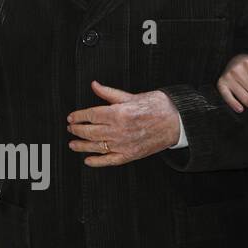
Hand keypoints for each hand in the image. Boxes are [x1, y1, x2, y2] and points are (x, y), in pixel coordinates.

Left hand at [66, 81, 181, 166]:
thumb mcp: (131, 96)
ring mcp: (124, 144)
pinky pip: (110, 160)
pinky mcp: (131, 155)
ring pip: (97, 146)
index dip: (78, 116)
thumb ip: (109, 93)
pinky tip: (88, 160)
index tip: (71, 117)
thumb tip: (94, 85)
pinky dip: (97, 162)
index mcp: (118, 113)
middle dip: (77, 130)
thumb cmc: (156, 106)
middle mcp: (119, 130)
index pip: (90, 115)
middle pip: (90, 131)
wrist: (177, 121)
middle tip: (70, 128)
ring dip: (82, 146)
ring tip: (73, 144)